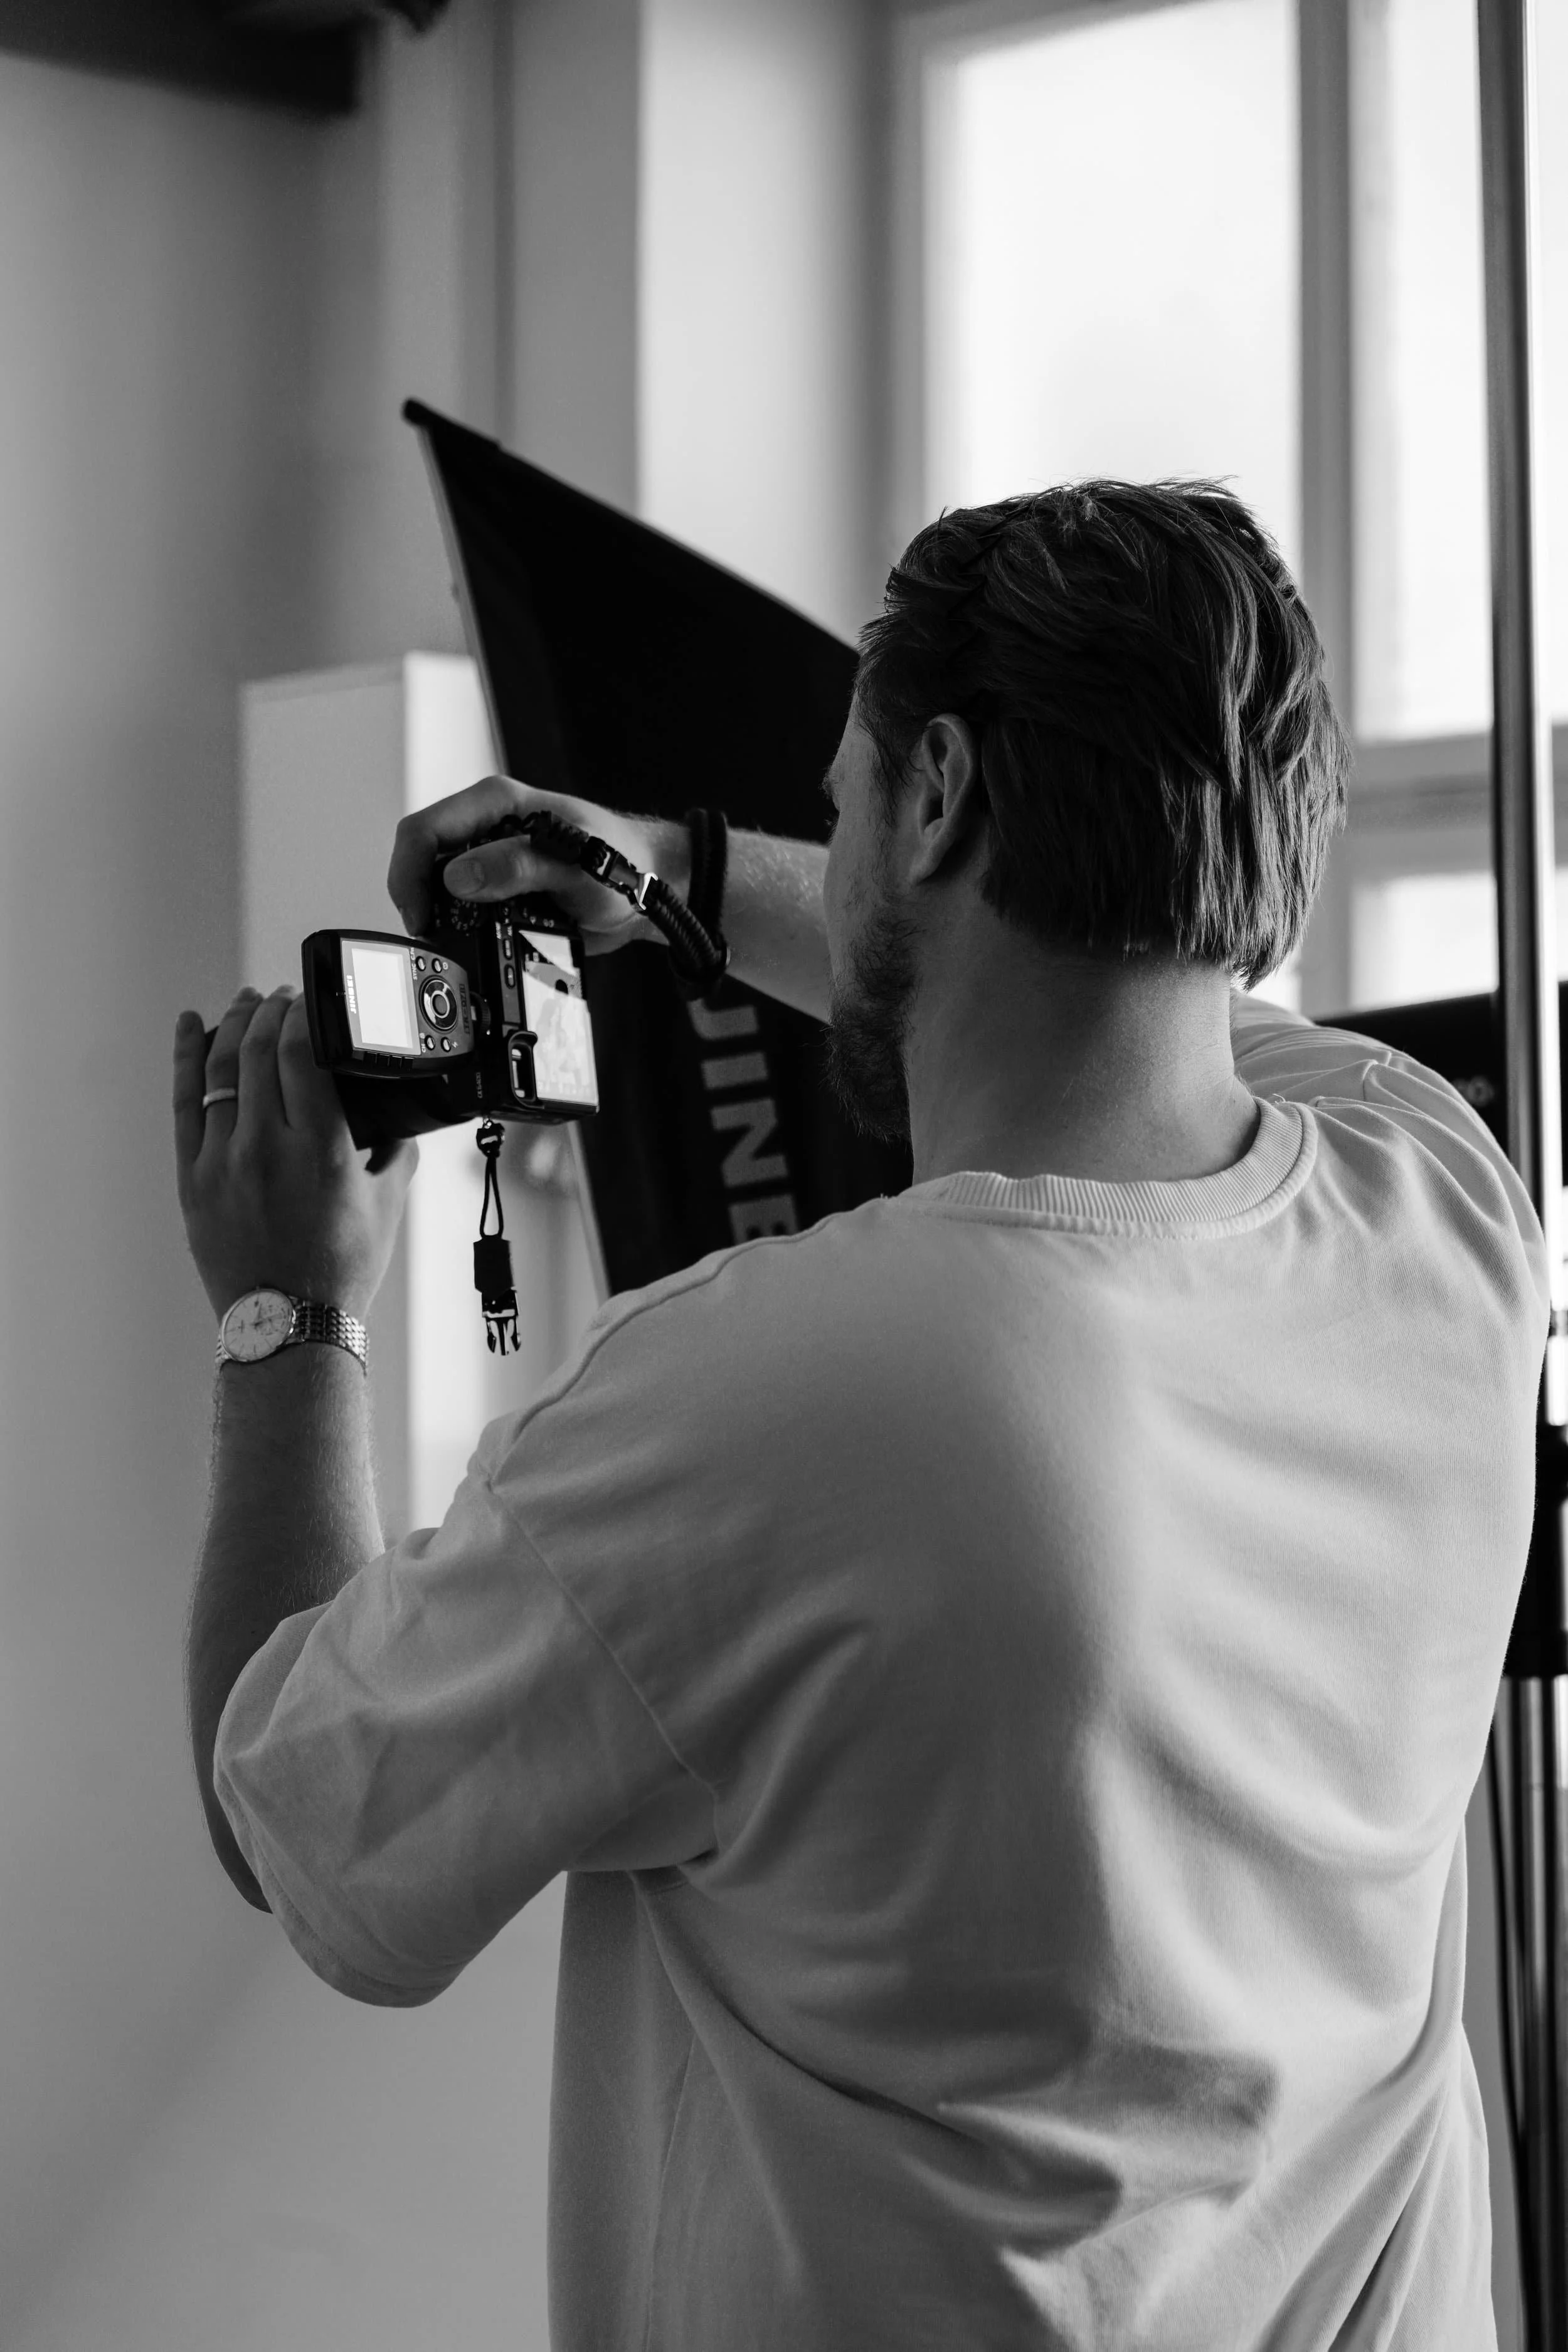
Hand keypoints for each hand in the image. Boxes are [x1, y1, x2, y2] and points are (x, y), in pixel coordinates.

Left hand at [174, 986, 417, 1324]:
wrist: (288, 1325)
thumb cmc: (341, 1272)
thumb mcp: (387, 1207)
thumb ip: (394, 1155)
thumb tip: (396, 1124)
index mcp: (322, 1148)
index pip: (303, 1052)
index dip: (304, 1013)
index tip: (310, 999)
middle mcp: (268, 1146)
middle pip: (258, 1050)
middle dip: (270, 1011)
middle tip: (282, 997)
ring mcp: (224, 1161)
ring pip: (219, 1069)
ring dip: (233, 1025)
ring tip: (246, 1003)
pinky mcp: (193, 1178)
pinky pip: (183, 1104)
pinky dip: (185, 1058)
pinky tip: (190, 1026)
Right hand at [386, 775, 688, 950]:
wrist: (652, 889)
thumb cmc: (624, 863)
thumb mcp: (574, 866)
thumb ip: (518, 866)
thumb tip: (458, 876)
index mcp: (497, 804)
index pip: (424, 829)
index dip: (408, 873)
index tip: (419, 915)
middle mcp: (487, 827)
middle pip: (423, 857)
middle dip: (418, 897)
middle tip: (431, 934)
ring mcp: (491, 858)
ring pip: (438, 884)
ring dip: (438, 914)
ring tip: (452, 942)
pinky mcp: (500, 886)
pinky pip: (463, 904)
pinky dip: (461, 925)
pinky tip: (474, 942)